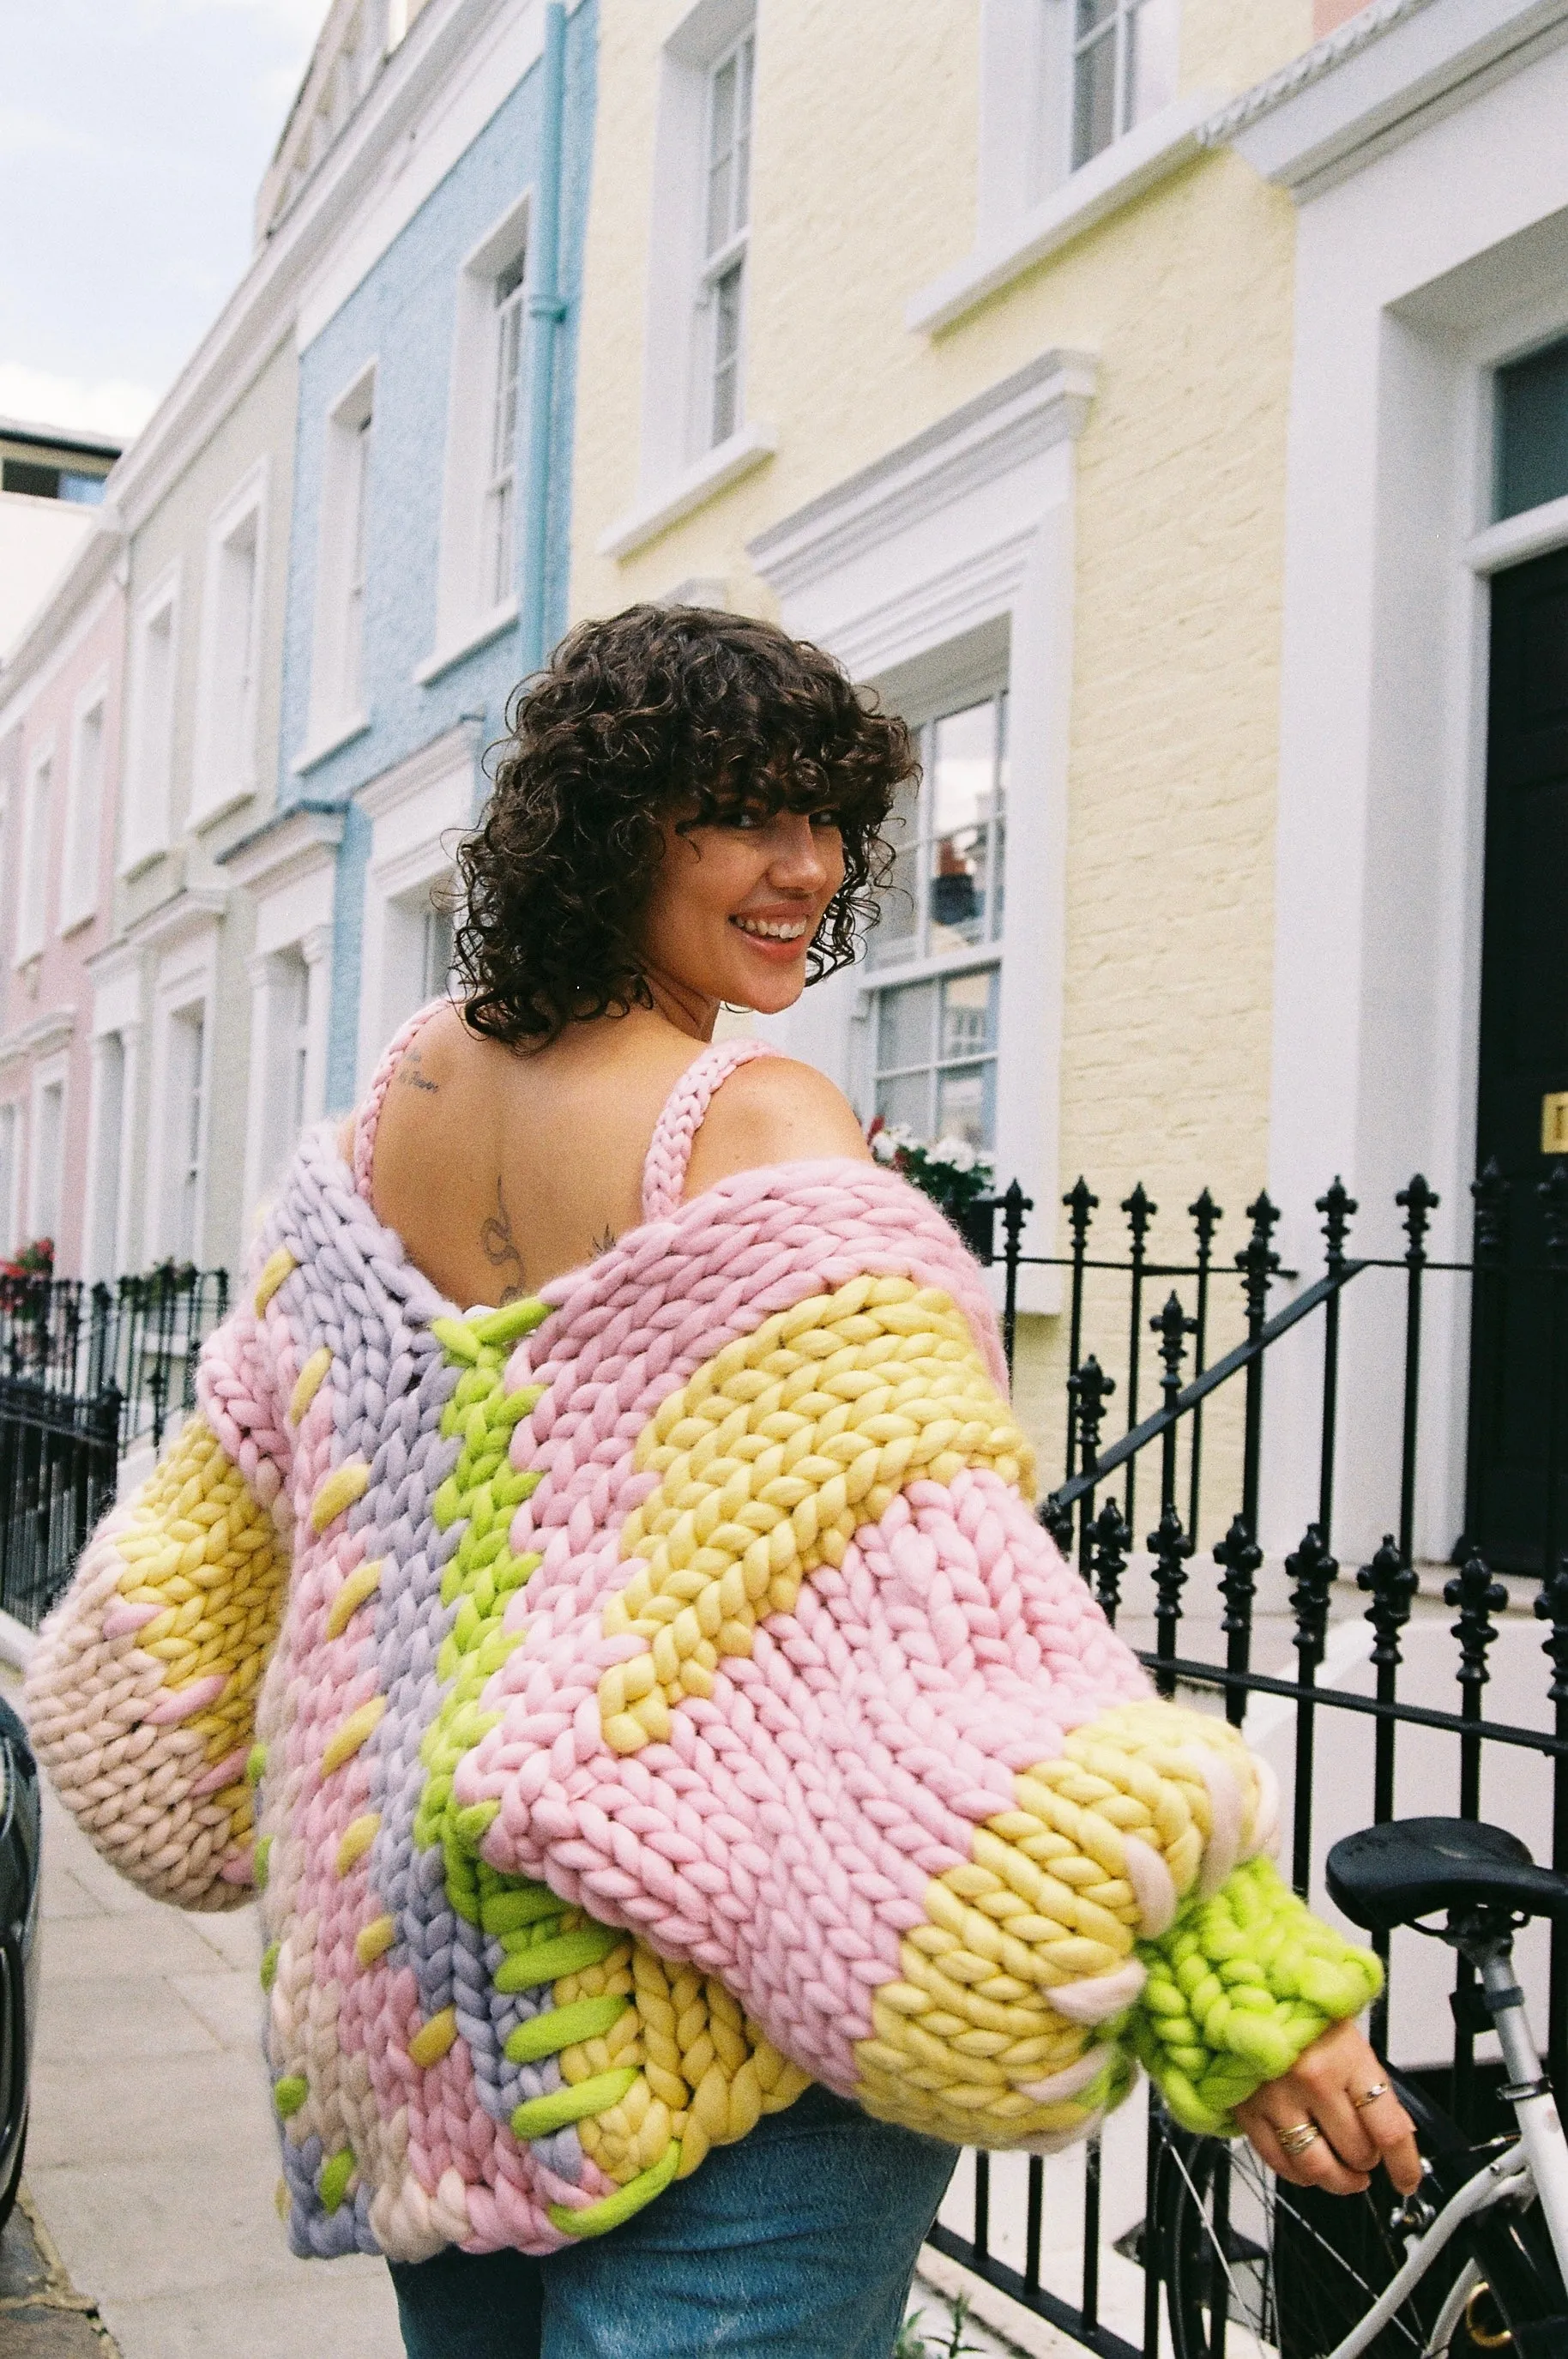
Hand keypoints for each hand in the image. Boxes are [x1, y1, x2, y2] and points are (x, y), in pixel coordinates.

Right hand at [1233, 2019, 1421, 2195]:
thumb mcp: (1348, 2036)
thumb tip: (1400, 2134)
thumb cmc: (1299, 2008)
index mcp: (1346, 2057)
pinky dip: (1298, 2174)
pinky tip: (1308, 2167)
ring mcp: (1277, 2097)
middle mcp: (1313, 2079)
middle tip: (1366, 2157)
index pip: (1389, 2129)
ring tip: (1343, 2174)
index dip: (1405, 2165)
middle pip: (1355, 2152)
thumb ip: (1372, 2084)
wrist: (1243, 1986)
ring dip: (1337, 2180)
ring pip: (1317, 2166)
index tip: (1407, 2180)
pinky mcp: (1247, 2108)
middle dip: (1367, 2162)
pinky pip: (1278, 2161)